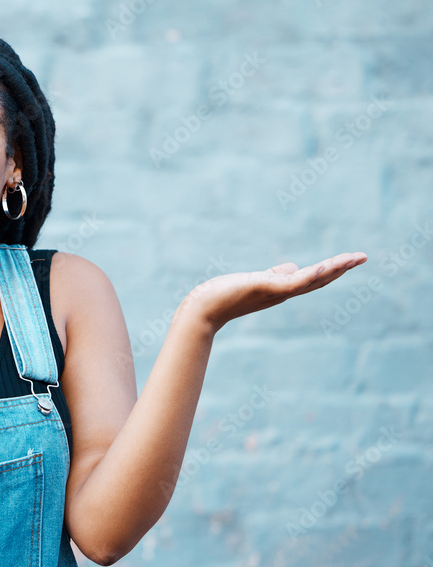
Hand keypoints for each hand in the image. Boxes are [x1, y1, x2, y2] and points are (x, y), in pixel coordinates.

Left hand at [182, 251, 368, 333]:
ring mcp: (276, 292)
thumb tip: (291, 268)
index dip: (332, 269)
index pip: (311, 278)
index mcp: (280, 289)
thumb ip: (275, 275)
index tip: (351, 259)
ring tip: (354, 258)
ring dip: (334, 269)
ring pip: (311, 279)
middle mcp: (282, 293)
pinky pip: (295, 281)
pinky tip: (327, 264)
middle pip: (318, 279)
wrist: (203, 309)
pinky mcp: (267, 288)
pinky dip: (312, 274)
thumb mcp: (254, 281)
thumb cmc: (223, 295)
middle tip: (363, 257)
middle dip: (341, 268)